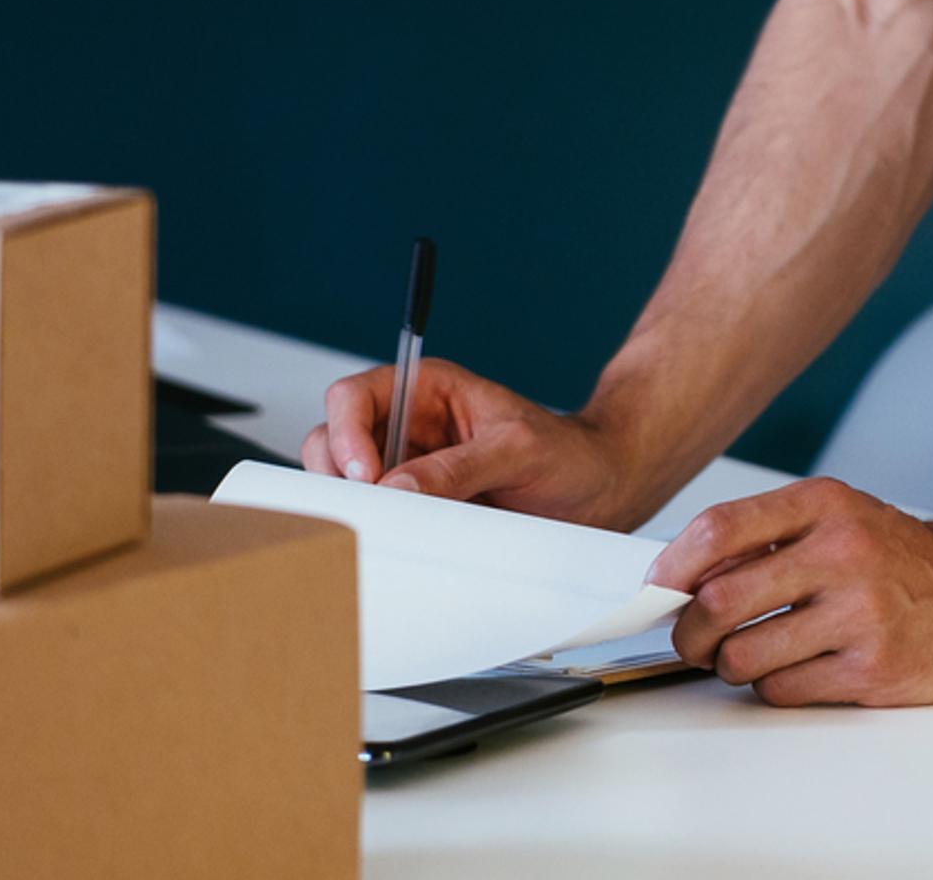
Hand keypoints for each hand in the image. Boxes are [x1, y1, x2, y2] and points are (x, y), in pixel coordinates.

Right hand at [299, 357, 647, 527]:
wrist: (599, 492)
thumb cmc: (569, 455)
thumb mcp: (520, 451)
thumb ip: (461, 466)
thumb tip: (398, 487)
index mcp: (428, 390)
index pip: (355, 396)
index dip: (347, 432)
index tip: (364, 474)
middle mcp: (409, 427)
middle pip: (333, 439)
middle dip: (338, 473)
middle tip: (369, 507)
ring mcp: (408, 470)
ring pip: (344, 483)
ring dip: (354, 506)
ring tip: (390, 524)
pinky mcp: (416, 508)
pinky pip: (377, 518)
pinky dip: (375, 530)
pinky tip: (398, 541)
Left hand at [650, 476, 932, 705]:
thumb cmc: (901, 561)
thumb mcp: (842, 519)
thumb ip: (769, 538)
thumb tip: (678, 577)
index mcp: (827, 505)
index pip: (719, 529)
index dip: (672, 567)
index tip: (659, 589)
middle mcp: (844, 552)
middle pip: (718, 601)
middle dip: (691, 631)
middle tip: (696, 639)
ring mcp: (860, 613)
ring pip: (742, 656)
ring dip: (734, 666)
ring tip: (759, 654)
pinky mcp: (872, 669)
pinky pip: (781, 690)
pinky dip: (776, 687)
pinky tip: (804, 669)